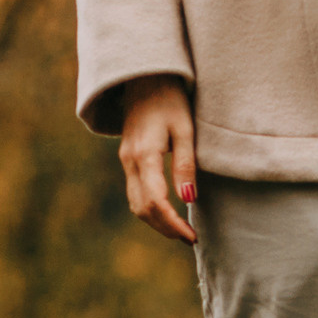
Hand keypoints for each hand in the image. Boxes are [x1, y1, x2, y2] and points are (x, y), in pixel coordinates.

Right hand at [119, 74, 196, 243]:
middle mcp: (129, 160)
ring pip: (136, 204)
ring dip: (157, 222)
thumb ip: (185, 165)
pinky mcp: (127, 159)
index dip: (173, 224)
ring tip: (181, 232)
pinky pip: (135, 193)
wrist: (145, 78)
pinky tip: (169, 215)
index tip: (192, 236)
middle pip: (143, 208)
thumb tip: (187, 200)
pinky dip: (150, 210)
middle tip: (190, 239)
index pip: (156, 201)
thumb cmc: (170, 101)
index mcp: (144, 153)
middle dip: (166, 229)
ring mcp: (125, 160)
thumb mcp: (185, 130)